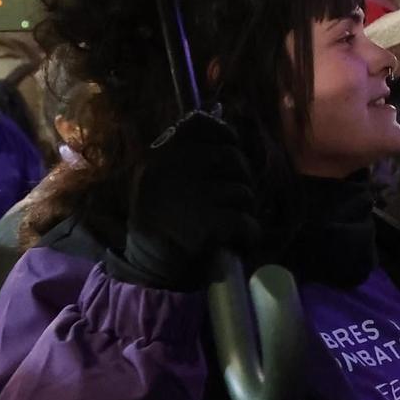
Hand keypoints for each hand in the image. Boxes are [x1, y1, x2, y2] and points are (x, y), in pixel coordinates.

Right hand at [108, 111, 262, 290]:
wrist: (149, 275)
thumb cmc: (164, 227)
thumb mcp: (163, 183)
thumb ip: (188, 157)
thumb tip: (226, 127)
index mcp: (158, 157)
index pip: (199, 124)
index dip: (224, 134)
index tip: (232, 149)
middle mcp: (169, 170)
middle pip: (231, 156)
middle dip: (241, 179)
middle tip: (235, 201)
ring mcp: (188, 197)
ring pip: (243, 191)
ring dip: (244, 211)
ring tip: (229, 227)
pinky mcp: (206, 225)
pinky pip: (246, 221)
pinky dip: (249, 234)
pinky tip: (239, 242)